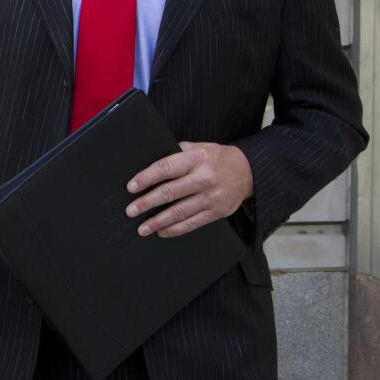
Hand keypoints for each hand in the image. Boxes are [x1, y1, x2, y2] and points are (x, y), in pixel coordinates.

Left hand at [126, 142, 253, 237]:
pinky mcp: (217, 212)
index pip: (165, 168)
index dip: (146, 178)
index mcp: (196, 158)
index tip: (131, 187)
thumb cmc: (216, 158)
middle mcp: (204, 178)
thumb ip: (176, 153)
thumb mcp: (198, 148)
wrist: (249, 171)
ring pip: (180, 212)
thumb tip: (148, 162)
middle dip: (146, 203)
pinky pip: (192, 223)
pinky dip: (175, 229)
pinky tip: (162, 231)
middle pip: (169, 192)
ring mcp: (211, 197)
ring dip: (158, 222)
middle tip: (131, 210)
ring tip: (143, 228)